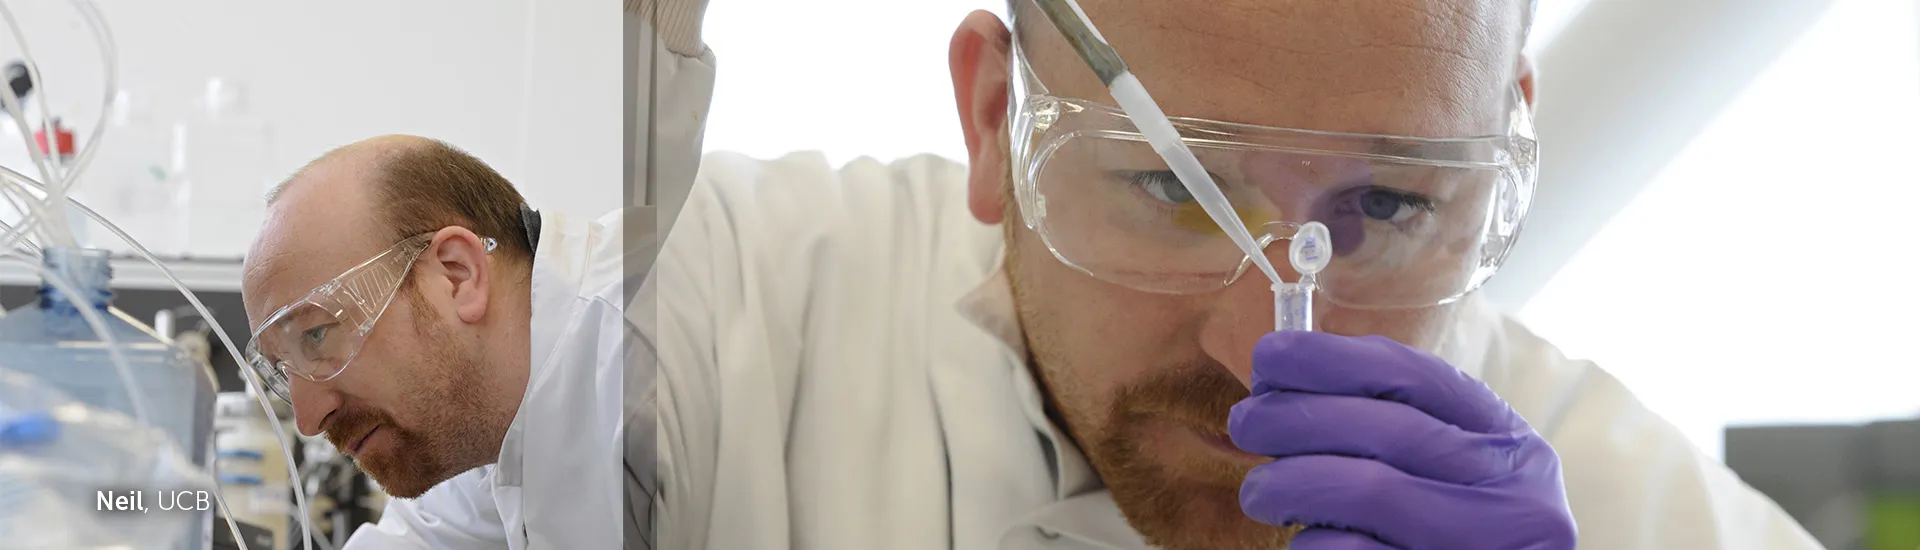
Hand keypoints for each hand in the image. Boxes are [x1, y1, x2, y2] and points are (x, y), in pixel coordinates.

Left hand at [1229, 331, 1575, 549]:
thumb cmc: (1451, 539)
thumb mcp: (1454, 478)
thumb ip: (1396, 431)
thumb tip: (1285, 385)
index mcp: (1509, 446)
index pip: (1417, 376)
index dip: (1332, 358)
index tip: (1271, 355)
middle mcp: (1513, 495)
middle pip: (1385, 428)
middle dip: (1294, 416)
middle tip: (1246, 423)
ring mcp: (1483, 547)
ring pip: (1366, 488)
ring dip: (1288, 482)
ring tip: (1260, 492)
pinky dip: (1311, 543)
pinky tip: (1304, 540)